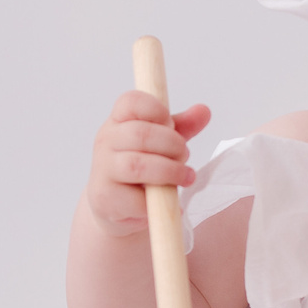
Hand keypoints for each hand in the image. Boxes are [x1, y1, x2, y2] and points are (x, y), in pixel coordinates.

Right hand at [83, 90, 211, 237]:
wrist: (115, 206)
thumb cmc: (141, 168)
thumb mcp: (162, 143)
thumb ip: (182, 127)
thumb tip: (204, 111)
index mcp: (118, 121)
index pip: (130, 102)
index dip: (156, 110)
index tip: (171, 124)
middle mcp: (106, 141)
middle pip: (140, 134)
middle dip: (172, 145)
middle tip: (184, 155)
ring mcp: (103, 170)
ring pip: (138, 165)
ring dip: (169, 171)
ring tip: (185, 177)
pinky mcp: (106, 198)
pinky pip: (137, 198)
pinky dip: (159, 200)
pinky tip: (169, 200)